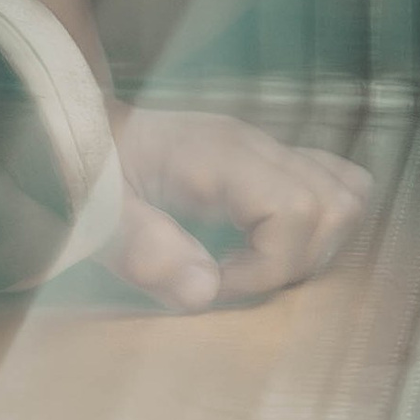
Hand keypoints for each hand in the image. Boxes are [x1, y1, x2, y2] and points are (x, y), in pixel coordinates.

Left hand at [104, 110, 372, 311]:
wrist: (74, 125)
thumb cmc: (83, 169)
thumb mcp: (96, 213)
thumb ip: (144, 249)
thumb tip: (207, 294)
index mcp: (219, 153)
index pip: (298, 208)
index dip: (267, 267)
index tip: (213, 284)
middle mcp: (255, 144)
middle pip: (336, 203)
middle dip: (294, 262)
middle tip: (231, 278)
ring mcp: (265, 148)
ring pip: (345, 193)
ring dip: (310, 247)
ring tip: (249, 266)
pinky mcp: (264, 160)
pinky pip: (327, 183)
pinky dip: (312, 227)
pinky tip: (258, 246)